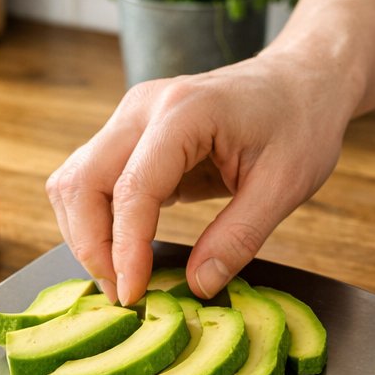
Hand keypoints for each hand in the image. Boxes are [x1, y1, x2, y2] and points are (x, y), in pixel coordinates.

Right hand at [45, 49, 353, 302]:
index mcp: (185, 112)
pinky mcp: (130, 135)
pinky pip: (91, 180)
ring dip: (87, 234)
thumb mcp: (285, 186)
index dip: (125, 248)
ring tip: (122, 277)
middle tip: (124, 293)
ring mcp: (131, 118)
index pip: (132, 188)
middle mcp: (143, 108)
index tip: (133, 294)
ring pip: (74, 182)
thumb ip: (239, 237)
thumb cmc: (300, 123)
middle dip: (92, 246)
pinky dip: (98, 220)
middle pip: (81, 182)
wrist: (300, 80)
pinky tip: (125, 252)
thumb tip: (198, 287)